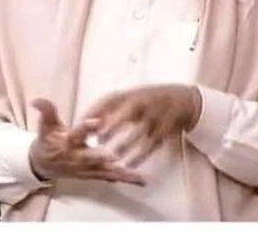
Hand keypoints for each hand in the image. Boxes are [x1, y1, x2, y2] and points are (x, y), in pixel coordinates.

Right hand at [28, 98, 145, 185]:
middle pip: (91, 157)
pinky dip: (126, 179)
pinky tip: (142, 181)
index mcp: (67, 142)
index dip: (85, 127)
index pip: (76, 133)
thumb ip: (46, 111)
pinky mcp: (93, 175)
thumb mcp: (46, 124)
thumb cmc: (48, 140)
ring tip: (138, 174)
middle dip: (103, 156)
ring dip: (120, 171)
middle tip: (116, 154)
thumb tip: (36, 100)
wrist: (43, 164)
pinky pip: (111, 177)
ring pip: (104, 170)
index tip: (94, 121)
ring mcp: (86, 169)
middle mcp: (77, 157)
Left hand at [82, 84, 201, 167]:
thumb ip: (104, 112)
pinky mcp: (166, 127)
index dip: (89, 117)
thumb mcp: (124, 101)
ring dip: (126, 144)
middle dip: (109, 126)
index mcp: (125, 95)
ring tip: (113, 156)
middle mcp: (140, 102)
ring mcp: (154, 114)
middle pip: (124, 112)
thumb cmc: (144, 102)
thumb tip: (81, 125)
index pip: (104, 103)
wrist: (181, 98)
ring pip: (140, 130)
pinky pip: (153, 142)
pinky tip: (131, 163)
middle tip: (95, 140)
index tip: (76, 131)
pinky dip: (142, 154)